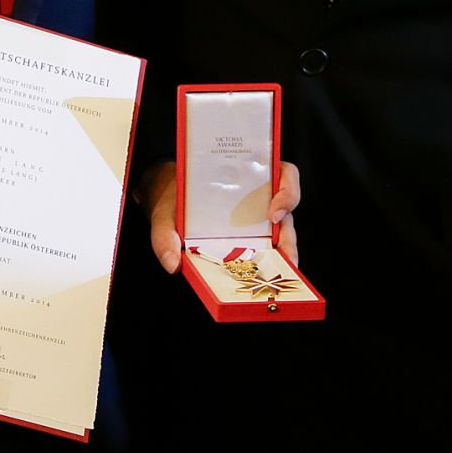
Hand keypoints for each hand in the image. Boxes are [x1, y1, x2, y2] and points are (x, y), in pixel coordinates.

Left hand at [138, 159, 299, 272]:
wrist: (161, 200)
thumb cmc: (171, 196)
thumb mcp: (164, 210)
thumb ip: (164, 234)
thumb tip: (172, 263)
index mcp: (246, 176)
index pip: (284, 174)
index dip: (288, 191)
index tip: (274, 213)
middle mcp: (256, 196)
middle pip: (287, 212)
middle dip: (290, 236)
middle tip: (286, 256)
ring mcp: (255, 219)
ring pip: (282, 234)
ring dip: (284, 254)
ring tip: (282, 272)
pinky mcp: (250, 239)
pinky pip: (266, 250)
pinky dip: (268, 264)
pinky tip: (263, 278)